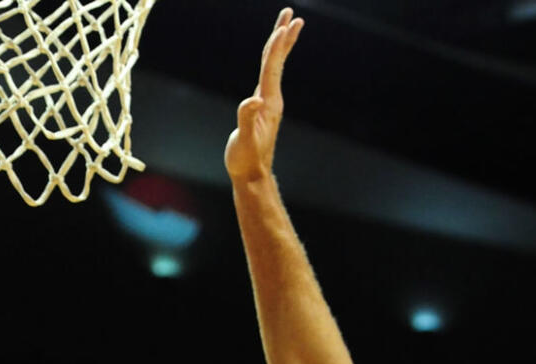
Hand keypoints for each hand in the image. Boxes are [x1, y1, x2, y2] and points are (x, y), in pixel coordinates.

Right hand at [225, 9, 303, 183]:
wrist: (252, 175)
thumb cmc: (245, 160)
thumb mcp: (244, 141)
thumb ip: (247, 120)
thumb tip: (252, 101)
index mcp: (268, 102)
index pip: (272, 68)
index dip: (277, 47)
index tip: (284, 26)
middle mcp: (271, 98)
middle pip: (277, 61)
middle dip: (283, 37)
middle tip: (291, 13)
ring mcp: (268, 102)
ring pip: (274, 67)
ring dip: (280, 46)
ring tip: (286, 26)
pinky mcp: (262, 108)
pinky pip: (268, 77)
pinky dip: (271, 62)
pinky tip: (271, 59)